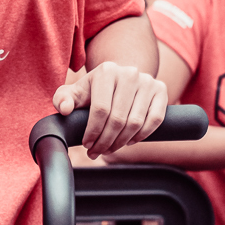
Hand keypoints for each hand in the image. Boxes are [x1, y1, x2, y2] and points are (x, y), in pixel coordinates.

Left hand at [53, 61, 167, 158]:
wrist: (120, 79)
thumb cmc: (94, 90)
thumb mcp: (76, 92)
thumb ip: (63, 99)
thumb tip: (65, 109)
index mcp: (106, 71)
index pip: (100, 109)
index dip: (93, 132)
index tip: (87, 144)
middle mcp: (129, 73)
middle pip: (118, 119)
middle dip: (106, 142)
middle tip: (97, 152)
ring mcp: (147, 81)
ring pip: (136, 122)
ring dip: (122, 142)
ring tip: (110, 149)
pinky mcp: (161, 89)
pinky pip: (155, 120)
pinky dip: (142, 135)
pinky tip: (129, 141)